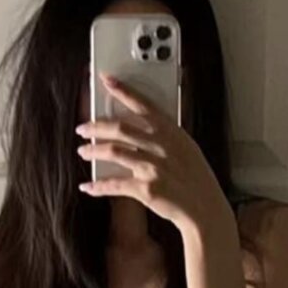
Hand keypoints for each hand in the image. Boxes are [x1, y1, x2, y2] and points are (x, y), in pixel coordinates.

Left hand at [76, 74, 231, 239]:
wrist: (205, 208)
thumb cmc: (195, 179)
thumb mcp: (186, 149)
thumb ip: (164, 136)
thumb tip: (138, 129)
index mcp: (171, 132)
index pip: (143, 104)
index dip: (123, 90)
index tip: (106, 79)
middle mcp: (161, 146)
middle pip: (120, 128)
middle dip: (96, 126)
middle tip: (82, 128)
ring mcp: (153, 167)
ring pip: (113, 151)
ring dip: (93, 151)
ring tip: (82, 151)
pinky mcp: (146, 189)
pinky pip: (115, 184)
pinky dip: (98, 186)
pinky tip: (88, 186)